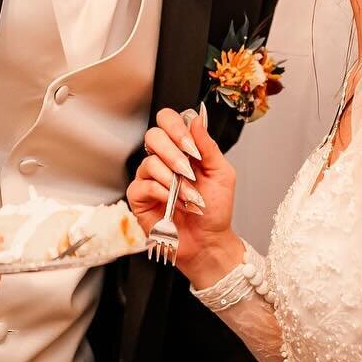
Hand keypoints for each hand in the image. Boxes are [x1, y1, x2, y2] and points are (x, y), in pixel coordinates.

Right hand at [127, 105, 240, 286]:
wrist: (209, 241)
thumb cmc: (215, 210)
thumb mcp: (221, 174)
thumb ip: (208, 146)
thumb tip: (196, 119)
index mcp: (183, 150)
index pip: (168, 121)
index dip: (176, 127)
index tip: (190, 145)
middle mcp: (163, 160)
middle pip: (153, 135)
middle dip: (173, 153)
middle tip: (189, 172)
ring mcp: (149, 178)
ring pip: (149, 162)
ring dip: (174, 180)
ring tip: (189, 197)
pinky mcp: (139, 197)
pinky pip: (143, 184)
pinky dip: (162, 193)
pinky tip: (174, 203)